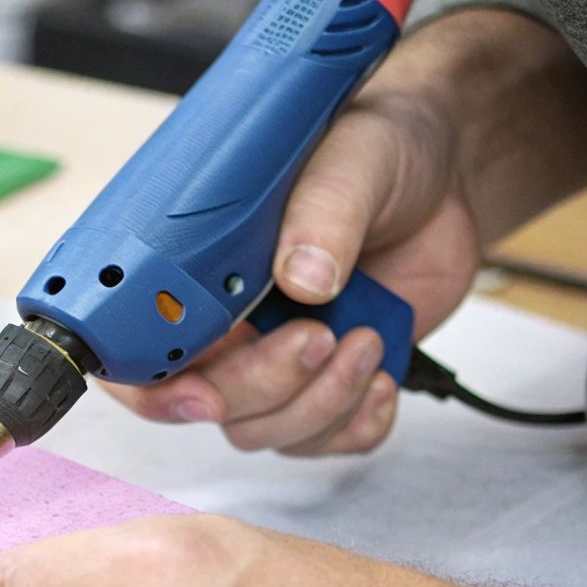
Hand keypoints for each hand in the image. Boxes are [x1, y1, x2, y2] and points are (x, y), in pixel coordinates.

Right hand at [104, 65, 479, 456]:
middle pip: (213, 403)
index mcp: (202, 271)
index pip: (142, 352)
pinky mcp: (336, 381)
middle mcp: (232, 324)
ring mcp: (282, 358)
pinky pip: (330, 440)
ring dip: (320, 403)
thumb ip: (324, 212)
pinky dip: (358, 425)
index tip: (204, 391)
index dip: (157, 390)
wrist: (444, 169)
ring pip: (270, 430)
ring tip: (366, 340)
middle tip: (317, 336)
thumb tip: (305, 277)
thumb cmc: (377, 147)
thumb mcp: (351, 158)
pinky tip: (382, 377)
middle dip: (265, 386)